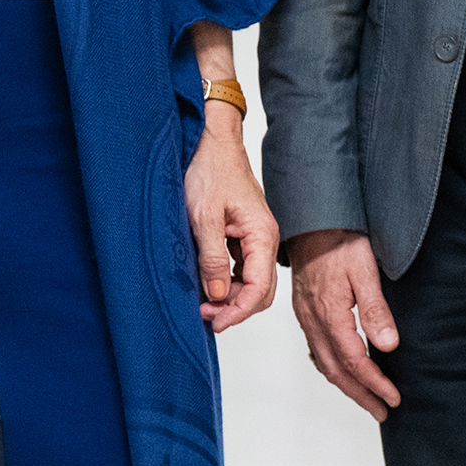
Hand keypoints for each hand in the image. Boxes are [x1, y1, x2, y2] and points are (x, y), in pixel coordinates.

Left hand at [185, 105, 278, 330]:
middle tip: (204, 315)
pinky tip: (207, 285)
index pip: (260, 287)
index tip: (216, 322)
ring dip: (230, 297)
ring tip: (202, 303)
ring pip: (250, 281)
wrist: (209, 143)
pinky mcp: (241, 235)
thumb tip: (218, 295)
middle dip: (235, 308)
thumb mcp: (203, 218)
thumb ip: (211, 259)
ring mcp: (253, 237)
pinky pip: (240, 268)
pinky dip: (226, 282)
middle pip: (260, 289)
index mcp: (262, 234)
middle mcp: (263, 238)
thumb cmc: (209, 171)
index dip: (239, 311)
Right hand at [289, 229, 400, 420]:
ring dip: (346, 385)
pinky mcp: (306, 310)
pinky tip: (340, 369)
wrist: (313, 220)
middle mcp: (314, 321)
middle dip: (360, 395)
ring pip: (324, 363)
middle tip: (382, 412)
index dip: (375, 383)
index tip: (393, 398)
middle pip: (336, 371)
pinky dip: (330, 367)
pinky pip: (316, 349)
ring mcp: (307, 317)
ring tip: (366, 399)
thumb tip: (387, 345)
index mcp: (330, 314)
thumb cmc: (339, 240)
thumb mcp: (365, 270)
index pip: (354, 361)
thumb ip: (375, 309)